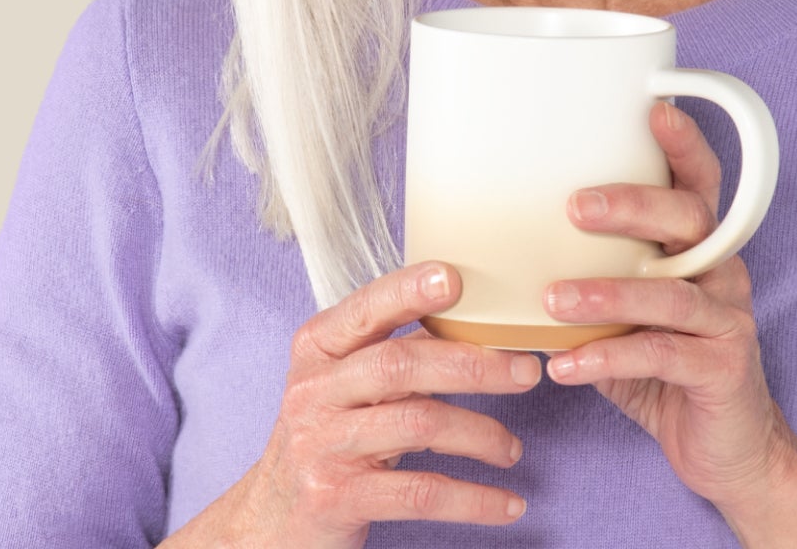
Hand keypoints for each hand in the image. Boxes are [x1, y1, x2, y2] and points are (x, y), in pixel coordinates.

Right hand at [165, 260, 539, 547]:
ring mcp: (322, 445)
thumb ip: (391, 351)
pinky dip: (473, 499)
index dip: (409, 290)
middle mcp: (314, 391)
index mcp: (318, 348)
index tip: (456, 277)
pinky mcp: (336, 499)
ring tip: (513, 448)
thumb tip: (475, 316)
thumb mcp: (342, 384)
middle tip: (526, 371)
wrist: (270, 519)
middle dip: (473, 365)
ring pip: (417, 425)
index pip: (367, 309)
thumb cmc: (326, 436)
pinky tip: (508, 503)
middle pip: (401, 364)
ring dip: (480, 435)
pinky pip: (419, 493)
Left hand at [541, 100, 796, 545]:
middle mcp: (721, 272)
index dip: (683, 141)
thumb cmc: (665, 366)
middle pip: (688, 219)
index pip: (699, 180)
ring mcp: (727, 321)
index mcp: (700, 245)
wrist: (730, 450)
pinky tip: (564, 366)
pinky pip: (661, 358)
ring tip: (554, 299)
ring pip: (671, 294)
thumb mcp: (627, 310)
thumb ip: (589, 273)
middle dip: (632, 205)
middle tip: (574, 206)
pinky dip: (608, 359)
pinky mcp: (722, 370)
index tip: (654, 105)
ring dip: (608, 293)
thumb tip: (506, 243)